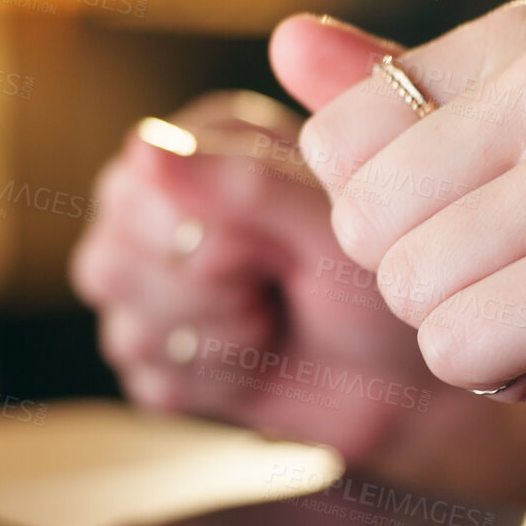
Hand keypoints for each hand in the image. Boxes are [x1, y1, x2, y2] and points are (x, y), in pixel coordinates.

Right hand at [69, 90, 525, 505]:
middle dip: (202, 294)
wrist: (417, 375)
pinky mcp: (166, 355)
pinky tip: (261, 363)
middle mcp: (165, 205)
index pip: (134, 186)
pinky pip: (150, 383)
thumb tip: (144, 148)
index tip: (273, 249)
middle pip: (108, 260)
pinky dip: (217, 383)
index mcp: (205, 142)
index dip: (204, 234)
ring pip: (123, 328)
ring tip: (272, 323)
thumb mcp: (333, 223)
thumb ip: (246, 179)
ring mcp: (155, 282)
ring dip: (215, 339)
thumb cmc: (388, 279)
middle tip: (273, 291)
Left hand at [268, 0, 525, 525]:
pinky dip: (504, 378)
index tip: (500, 228)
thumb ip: (395, 105)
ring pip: (408, 289)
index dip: (398, 221)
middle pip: (364, 220)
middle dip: (430, 287)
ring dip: (474, 337)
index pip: (339, 141)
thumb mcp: (502, 169)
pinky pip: (458, 345)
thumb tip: (289, 42)